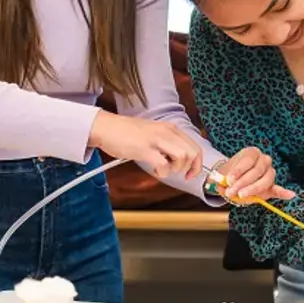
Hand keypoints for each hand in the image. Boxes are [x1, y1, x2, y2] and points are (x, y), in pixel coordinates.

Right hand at [88, 111, 202, 180]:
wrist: (106, 127)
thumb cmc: (126, 132)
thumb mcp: (153, 132)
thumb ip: (167, 142)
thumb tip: (178, 159)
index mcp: (170, 128)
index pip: (195, 146)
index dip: (197, 163)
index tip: (191, 173)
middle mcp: (167, 132)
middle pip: (193, 152)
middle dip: (191, 168)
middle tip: (181, 175)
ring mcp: (156, 140)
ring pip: (182, 157)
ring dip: (176, 169)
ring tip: (165, 169)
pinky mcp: (145, 149)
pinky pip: (164, 165)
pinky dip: (163, 172)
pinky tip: (156, 170)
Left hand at [215, 147, 295, 202]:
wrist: (233, 180)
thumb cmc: (230, 175)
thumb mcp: (224, 174)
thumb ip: (223, 179)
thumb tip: (222, 184)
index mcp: (252, 153)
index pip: (248, 160)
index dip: (238, 171)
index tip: (229, 180)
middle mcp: (263, 160)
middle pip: (256, 171)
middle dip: (243, 182)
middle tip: (231, 191)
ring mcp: (269, 172)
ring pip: (265, 180)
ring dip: (253, 189)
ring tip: (241, 195)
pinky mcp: (272, 185)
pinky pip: (278, 188)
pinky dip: (284, 192)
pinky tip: (290, 194)